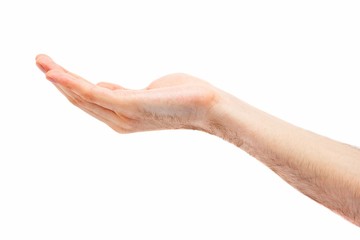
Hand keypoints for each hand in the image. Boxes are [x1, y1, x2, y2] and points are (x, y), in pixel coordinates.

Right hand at [36, 55, 217, 132]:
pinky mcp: (128, 106)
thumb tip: (105, 87)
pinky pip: (93, 94)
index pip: (90, 100)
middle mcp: (118, 120)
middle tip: (40, 60)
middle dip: (58, 80)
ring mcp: (122, 115)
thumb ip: (123, 92)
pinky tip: (54, 73)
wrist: (209, 105)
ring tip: (41, 61)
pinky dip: (71, 83)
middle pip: (81, 100)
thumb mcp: (147, 92)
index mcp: (123, 115)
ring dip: (59, 78)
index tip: (54, 69)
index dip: (69, 85)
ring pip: (82, 97)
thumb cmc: (183, 96)